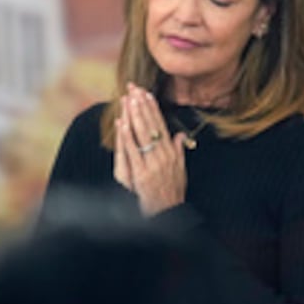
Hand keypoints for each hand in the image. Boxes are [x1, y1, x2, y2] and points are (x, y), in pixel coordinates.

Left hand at [113, 83, 186, 215]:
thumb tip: (180, 136)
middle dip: (141, 105)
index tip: (146, 93)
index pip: (161, 124)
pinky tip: (122, 123)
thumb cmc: (173, 194)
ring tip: (128, 98)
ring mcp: (153, 164)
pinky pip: (133, 151)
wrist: (169, 215)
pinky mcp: (142, 174)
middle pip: (151, 125)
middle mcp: (164, 155)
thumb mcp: (181, 171)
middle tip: (134, 88)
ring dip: (134, 115)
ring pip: (142, 134)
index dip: (152, 108)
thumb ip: (180, 151)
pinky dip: (127, 136)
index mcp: (172, 153)